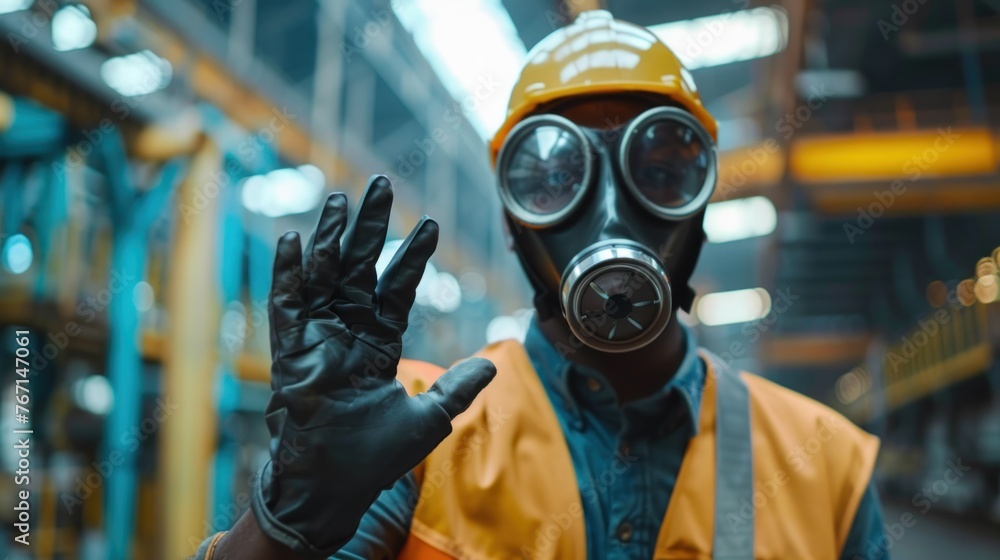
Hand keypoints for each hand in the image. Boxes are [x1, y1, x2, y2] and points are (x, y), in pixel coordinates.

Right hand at [250, 175, 495, 556]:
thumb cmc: (375, 456)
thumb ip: (456, 388)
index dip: (412, 256)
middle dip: (370, 227)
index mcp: (380, 341)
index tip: (429, 224)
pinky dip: (289, 274)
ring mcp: (318, 337)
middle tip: (380, 184)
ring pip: (324, 276)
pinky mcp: (291, 351)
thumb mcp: (428, 418)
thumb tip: (493, 364)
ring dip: (331, 238)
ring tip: (340, 200)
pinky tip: (294, 240)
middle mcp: (348, 331)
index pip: (398, 287)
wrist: (335, 486)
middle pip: (359, 266)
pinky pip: (288, 306)